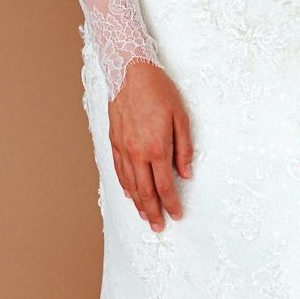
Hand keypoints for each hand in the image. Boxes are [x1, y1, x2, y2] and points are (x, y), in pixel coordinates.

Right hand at [108, 59, 192, 231]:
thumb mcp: (181, 118)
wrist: (130, 71)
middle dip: (153, 212)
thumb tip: (185, 174)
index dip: (171, 204)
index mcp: (157, 148)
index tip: (177, 215)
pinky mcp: (114, 141)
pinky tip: (130, 193)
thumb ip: (184, 149)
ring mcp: (123, 148)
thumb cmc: (159, 91)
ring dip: (138, 203)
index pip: (165, 186)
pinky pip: (118, 170)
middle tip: (159, 227)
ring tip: (145, 216)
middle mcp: (137, 153)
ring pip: (130, 184)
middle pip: (145, 191)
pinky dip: (125, 185)